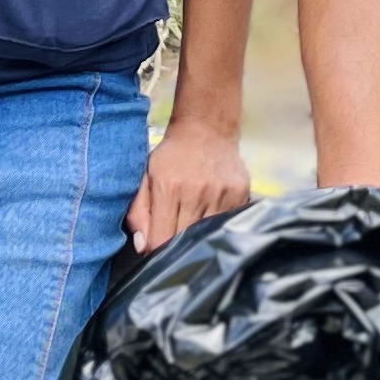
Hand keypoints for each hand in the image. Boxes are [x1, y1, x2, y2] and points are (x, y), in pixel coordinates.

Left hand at [128, 118, 254, 253]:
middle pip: (184, 240)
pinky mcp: (240, 193)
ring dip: (198, 237)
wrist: (207, 129)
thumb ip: (138, 212)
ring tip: (192, 227)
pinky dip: (217, 227)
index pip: (161, 238)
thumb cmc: (172, 156)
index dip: (156, 250)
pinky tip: (211, 216)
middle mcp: (197, 191)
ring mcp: (221, 193)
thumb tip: (143, 246)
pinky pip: (227, 223)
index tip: (155, 249)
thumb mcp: (146, 176)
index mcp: (169, 187)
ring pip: (207, 235)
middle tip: (173, 241)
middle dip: (176, 246)